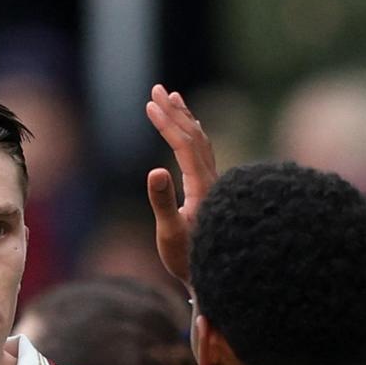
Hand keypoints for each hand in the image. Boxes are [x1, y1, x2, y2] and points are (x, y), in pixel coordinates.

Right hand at [145, 83, 216, 286]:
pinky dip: (193, 134)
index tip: (149, 105)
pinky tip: (188, 130)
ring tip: (172, 97)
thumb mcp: (170, 233)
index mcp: (202, 187)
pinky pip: (204, 152)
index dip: (167, 123)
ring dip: (185, 118)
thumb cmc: (188, 259)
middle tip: (156, 90)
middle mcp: (212, 181)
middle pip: (194, 136)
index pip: (184, 145)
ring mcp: (214, 184)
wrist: (216, 275)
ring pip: (202, 142)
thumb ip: (162, 202)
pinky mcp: (211, 190)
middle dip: (174, 112)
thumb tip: (155, 170)